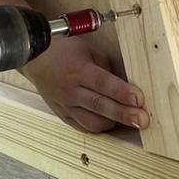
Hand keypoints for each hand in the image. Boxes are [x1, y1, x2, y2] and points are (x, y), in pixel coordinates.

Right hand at [22, 36, 149, 133]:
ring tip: (130, 122)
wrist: (35, 61)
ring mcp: (66, 106)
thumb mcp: (88, 51)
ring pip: (92, 123)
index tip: (139, 99)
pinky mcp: (63, 115)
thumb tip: (127, 85)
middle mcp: (71, 91)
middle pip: (100, 106)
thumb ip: (107, 68)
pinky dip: (99, 127)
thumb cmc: (64, 51)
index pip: (103, 83)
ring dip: (113, 123)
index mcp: (79, 71)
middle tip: (143, 120)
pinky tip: (111, 123)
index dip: (122, 92)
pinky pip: (83, 127)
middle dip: (124, 114)